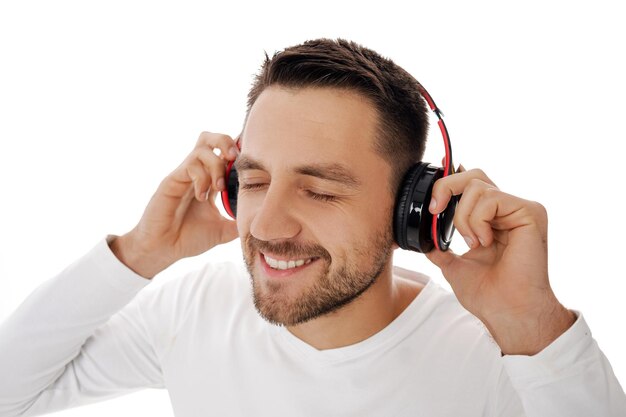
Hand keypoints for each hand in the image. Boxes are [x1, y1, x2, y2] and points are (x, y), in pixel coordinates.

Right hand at [110, 132, 239, 277]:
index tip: (249, 163)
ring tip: (219, 187)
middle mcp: (195, 174)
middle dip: (225, 141)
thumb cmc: (187, 239)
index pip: (222, 155)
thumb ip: (238, 223)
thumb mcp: (222, 231)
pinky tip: (202, 196)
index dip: (237, 153)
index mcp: (208, 181)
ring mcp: (183, 176)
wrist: (162, 250)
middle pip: (209, 139)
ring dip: (216, 165)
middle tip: (234, 158)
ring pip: (201, 149)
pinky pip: (190, 166)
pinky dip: (202, 177)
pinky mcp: (171, 181)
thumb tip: (260, 222)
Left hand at [425, 165, 575, 354]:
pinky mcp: (531, 212)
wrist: (507, 311)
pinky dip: (478, 221)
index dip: (450, 178)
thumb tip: (422, 235)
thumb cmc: (488, 294)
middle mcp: (508, 209)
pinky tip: (485, 242)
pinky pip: (491, 198)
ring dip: (464, 217)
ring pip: (477, 186)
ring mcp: (521, 209)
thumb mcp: (453, 265)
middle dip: (446, 187)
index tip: (432, 196)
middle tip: (435, 210)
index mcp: (492, 218)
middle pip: (473, 175)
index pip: (470, 184)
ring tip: (473, 243)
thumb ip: (439, 245)